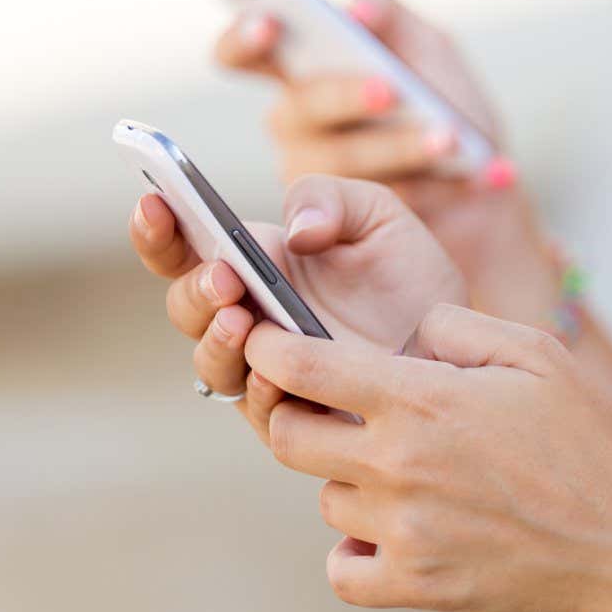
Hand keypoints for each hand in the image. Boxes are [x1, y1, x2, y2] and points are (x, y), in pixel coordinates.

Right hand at [129, 174, 465, 440]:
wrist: (458, 340)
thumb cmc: (407, 272)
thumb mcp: (375, 214)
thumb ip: (328, 199)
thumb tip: (295, 230)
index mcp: (251, 261)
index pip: (183, 246)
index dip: (157, 228)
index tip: (154, 204)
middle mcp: (246, 315)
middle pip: (186, 307)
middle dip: (195, 290)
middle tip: (225, 275)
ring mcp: (265, 367)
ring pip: (211, 363)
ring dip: (217, 341)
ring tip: (243, 318)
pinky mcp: (295, 412)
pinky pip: (259, 409)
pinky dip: (259, 389)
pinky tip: (274, 372)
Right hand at [215, 0, 555, 323]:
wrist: (485, 197)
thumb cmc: (450, 115)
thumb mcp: (432, 55)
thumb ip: (397, 22)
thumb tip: (358, 8)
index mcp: (304, 74)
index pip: (243, 53)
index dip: (245, 38)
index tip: (271, 25)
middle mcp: (297, 128)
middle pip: (298, 108)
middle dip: (345, 95)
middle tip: (389, 91)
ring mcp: (312, 184)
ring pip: (337, 162)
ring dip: (399, 146)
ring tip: (450, 139)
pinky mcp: (344, 231)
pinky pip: (376, 206)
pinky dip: (438, 181)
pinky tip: (484, 172)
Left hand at [240, 303, 611, 611]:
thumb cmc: (592, 440)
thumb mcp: (535, 352)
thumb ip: (457, 326)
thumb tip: (409, 330)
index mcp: (421, 399)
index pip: (301, 367)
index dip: (269, 347)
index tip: (267, 342)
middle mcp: (398, 465)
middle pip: (286, 436)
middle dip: (294, 412)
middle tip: (332, 407)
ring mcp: (403, 531)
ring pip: (324, 497)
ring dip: (346, 478)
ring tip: (402, 469)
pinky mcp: (417, 584)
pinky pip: (342, 567)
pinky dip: (354, 547)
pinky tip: (390, 527)